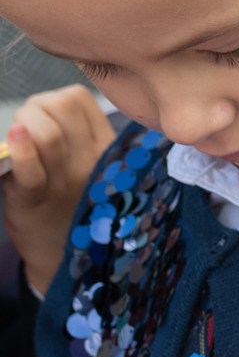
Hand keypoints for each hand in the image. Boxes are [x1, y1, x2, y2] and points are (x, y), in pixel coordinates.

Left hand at [4, 86, 113, 292]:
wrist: (64, 256)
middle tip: (28, 133)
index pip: (79, 99)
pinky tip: (13, 138)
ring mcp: (66, 182)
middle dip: (35, 109)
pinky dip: (21, 150)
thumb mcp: (95, 167)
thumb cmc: (73, 205)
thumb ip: (81, 134)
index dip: (54, 101)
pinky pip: (32, 170)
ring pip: (47, 132)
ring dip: (23, 125)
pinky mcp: (36, 200)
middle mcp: (93, 163)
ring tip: (18, 142)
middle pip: (61, 106)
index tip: (47, 122)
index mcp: (107, 150)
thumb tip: (49, 106)